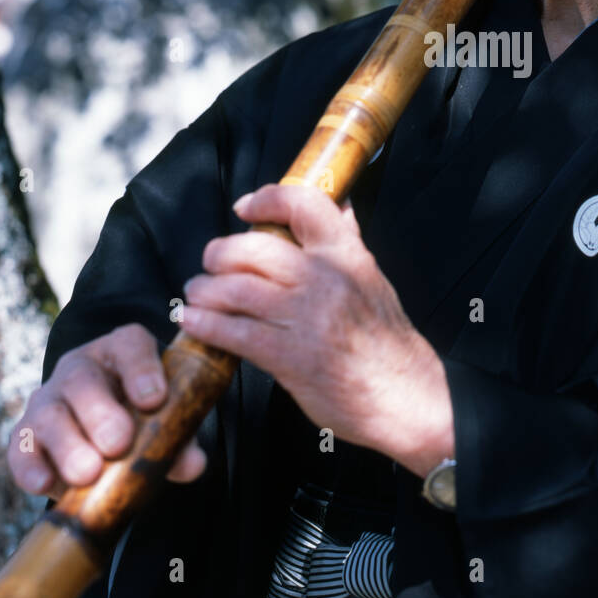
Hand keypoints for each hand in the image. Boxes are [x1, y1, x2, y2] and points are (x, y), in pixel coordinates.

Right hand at [7, 323, 207, 499]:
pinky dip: (30, 467)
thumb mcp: (169, 418)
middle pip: (83, 381)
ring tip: (88, 474)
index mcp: (122, 351)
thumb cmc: (146, 415)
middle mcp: (81, 368)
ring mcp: (49, 398)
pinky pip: (20, 447)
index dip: (142, 369)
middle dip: (100, 413)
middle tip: (117, 444)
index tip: (155, 400)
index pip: (131, 345)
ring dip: (68, 445)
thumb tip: (191, 465)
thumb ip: (181, 438)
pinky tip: (46, 485)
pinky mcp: (26, 434)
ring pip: (49, 414)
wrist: (108, 428)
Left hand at [181, 184, 455, 477]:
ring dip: (204, 290)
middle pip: (253, 248)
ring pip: (235, 288)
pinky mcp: (288, 356)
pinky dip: (204, 324)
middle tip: (211, 263)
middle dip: (220, 254)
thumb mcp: (374, 280)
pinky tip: (193, 323)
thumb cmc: (388, 342)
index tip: (245, 207)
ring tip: (197, 294)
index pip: (303, 204)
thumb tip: (340, 206)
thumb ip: (349, 243)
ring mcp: (305, 317)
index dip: (266, 200)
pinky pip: (233, 331)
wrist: (404, 397)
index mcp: (347, 255)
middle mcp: (324, 278)